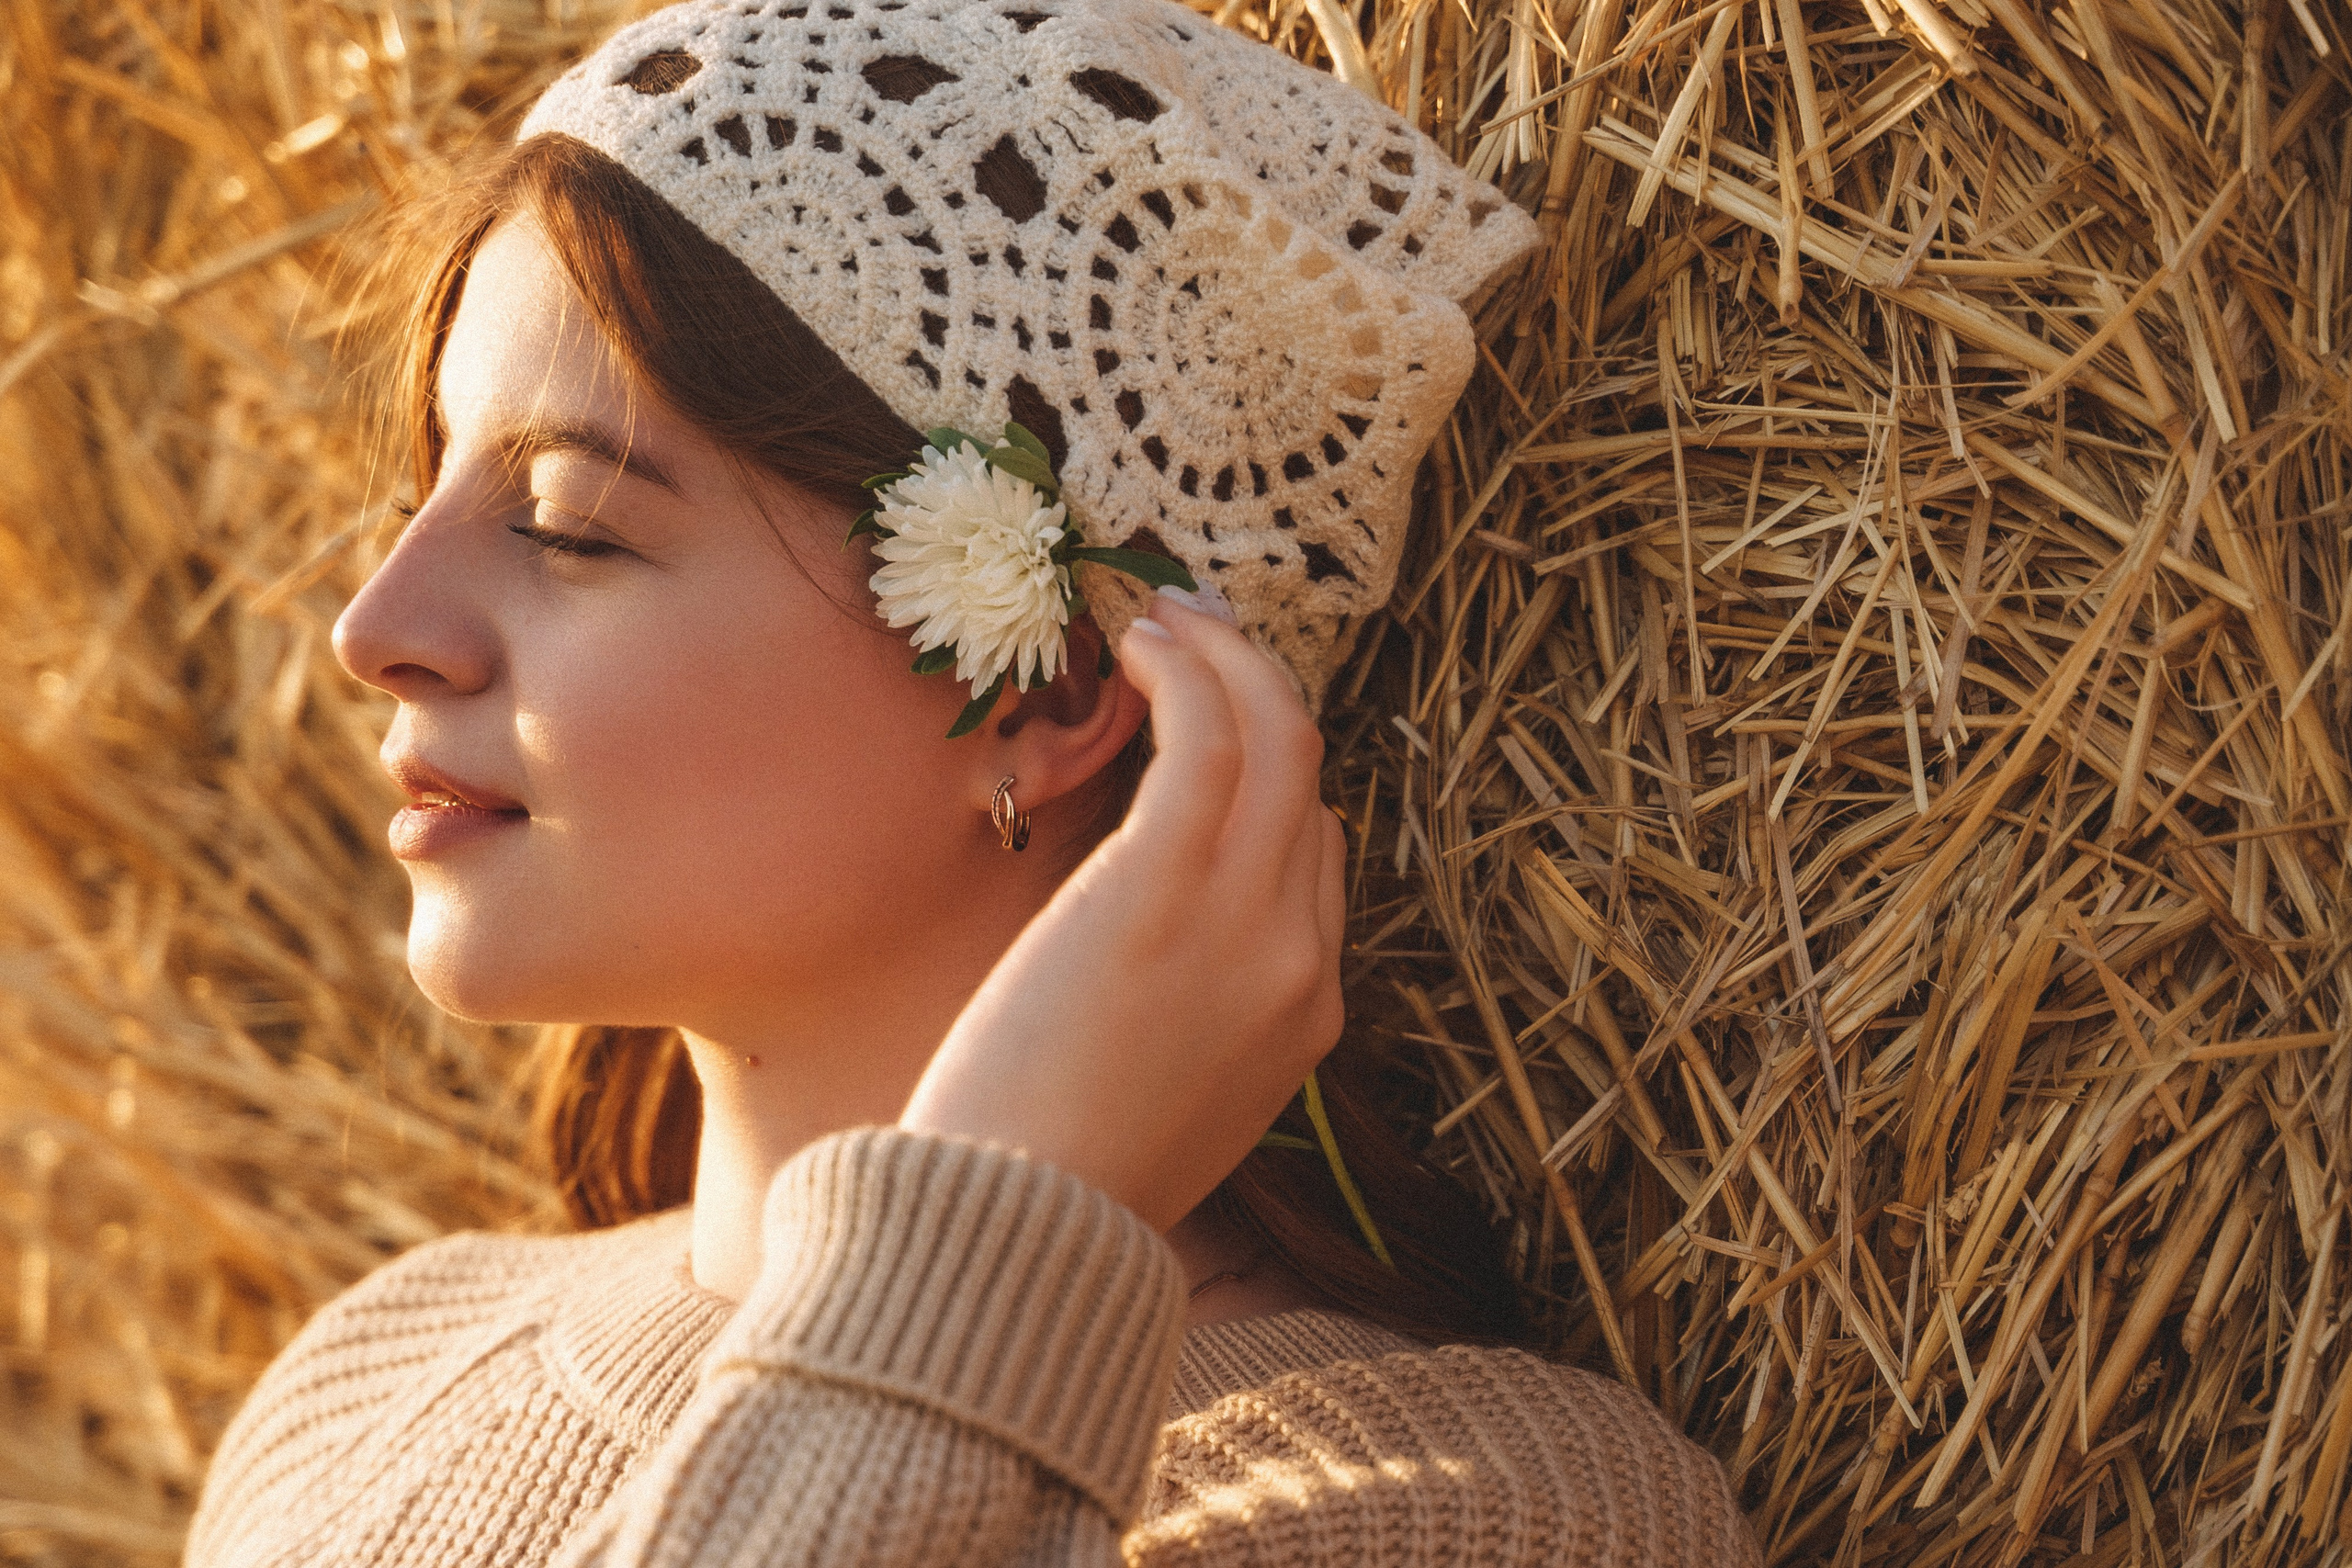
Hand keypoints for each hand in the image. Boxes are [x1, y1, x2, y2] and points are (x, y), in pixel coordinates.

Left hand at [898, 590, 1346, 1230]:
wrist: (1022, 1228)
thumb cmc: (1056, 1175)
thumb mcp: (1169, 1102)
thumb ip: (1195, 1019)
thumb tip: (1154, 955)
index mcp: (1307, 1013)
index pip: (1314, 853)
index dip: (1264, 776)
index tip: (1204, 724)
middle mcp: (1300, 956)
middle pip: (1310, 779)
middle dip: (1260, 690)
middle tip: (1196, 635)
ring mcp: (1250, 917)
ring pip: (1278, 736)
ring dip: (1226, 658)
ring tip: (1162, 615)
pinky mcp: (1170, 883)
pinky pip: (1209, 736)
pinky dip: (1187, 672)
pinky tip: (1140, 643)